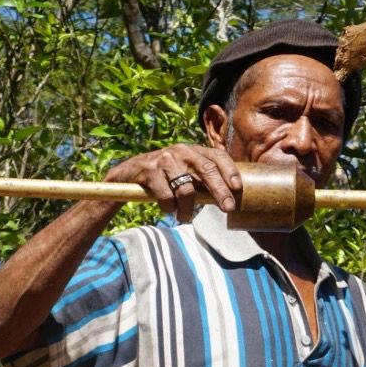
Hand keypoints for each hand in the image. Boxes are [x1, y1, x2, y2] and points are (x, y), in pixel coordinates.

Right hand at [106, 144, 241, 223]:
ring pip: (186, 190)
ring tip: (184, 216)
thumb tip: (228, 196)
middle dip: (220, 191)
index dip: (230, 171)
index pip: (217, 156)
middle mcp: (181, 151)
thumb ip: (202, 179)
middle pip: (207, 171)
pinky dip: (170, 208)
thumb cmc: (163, 177)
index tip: (237, 188)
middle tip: (228, 208)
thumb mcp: (184, 172)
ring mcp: (165, 160)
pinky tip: (169, 210)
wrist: (128, 174)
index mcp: (193, 150)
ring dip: (187, 209)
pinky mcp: (150, 171)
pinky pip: (167, 197)